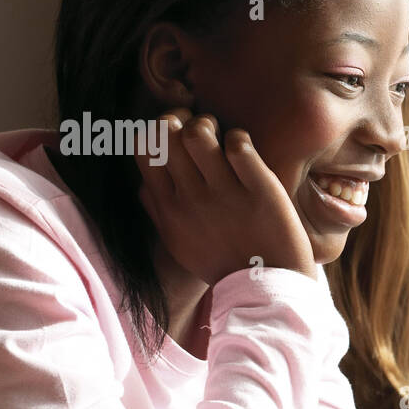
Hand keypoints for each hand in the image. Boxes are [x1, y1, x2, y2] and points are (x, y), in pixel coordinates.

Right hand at [133, 110, 315, 285]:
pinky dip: (240, 139)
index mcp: (170, 208)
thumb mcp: (179, 243)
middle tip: (205, 132)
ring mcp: (226, 195)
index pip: (145, 148)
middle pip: (170, 132)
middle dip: (186, 120)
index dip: (160, 129)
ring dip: (212, 126)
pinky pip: (239, 146)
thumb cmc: (222, 262)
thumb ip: (158, 212)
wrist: (265, 288)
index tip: (178, 134)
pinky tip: (246, 152)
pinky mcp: (260, 191)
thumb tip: (142, 185)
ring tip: (224, 140)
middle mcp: (192, 199)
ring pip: (201, 133)